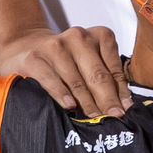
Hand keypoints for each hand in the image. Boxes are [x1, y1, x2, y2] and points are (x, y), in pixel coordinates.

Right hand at [0, 26, 132, 118]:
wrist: (27, 48)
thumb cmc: (68, 61)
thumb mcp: (91, 64)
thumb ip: (109, 80)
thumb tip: (125, 105)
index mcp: (99, 35)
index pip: (114, 68)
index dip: (121, 92)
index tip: (125, 110)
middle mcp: (78, 37)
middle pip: (97, 74)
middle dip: (107, 99)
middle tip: (113, 117)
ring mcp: (55, 45)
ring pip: (76, 79)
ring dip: (87, 102)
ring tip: (94, 117)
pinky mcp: (35, 57)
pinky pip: (51, 79)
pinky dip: (61, 93)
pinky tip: (69, 106)